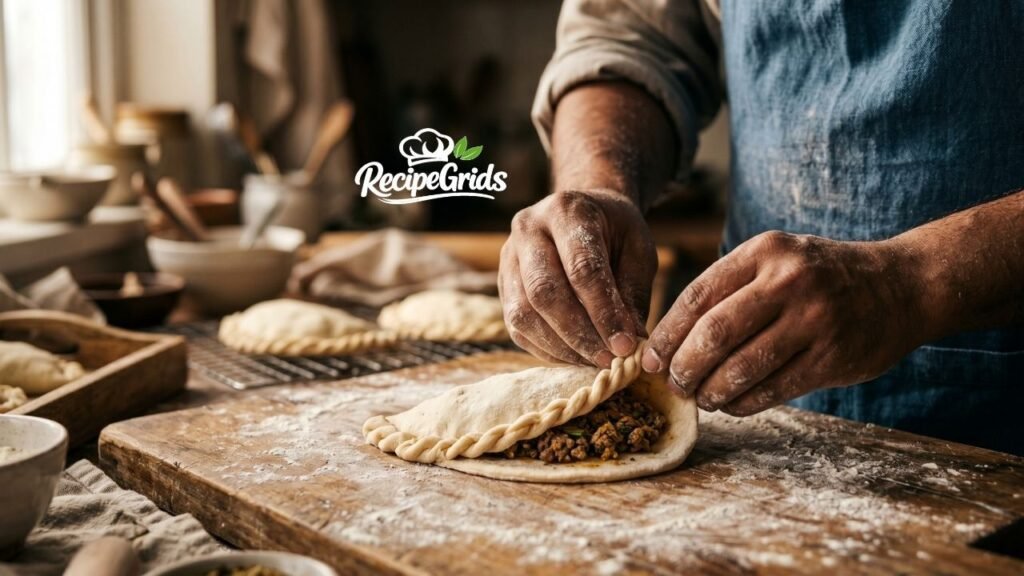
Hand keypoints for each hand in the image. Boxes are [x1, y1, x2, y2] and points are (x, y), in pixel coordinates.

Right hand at [499, 189, 657, 366]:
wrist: (581, 213)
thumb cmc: (616, 232)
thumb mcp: (638, 251)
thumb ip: (632, 294)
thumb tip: (630, 345)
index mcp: (567, 211)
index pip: (582, 268)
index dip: (604, 312)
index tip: (626, 345)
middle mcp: (528, 229)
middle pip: (545, 292)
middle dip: (579, 334)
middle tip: (610, 360)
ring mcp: (508, 257)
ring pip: (524, 313)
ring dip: (562, 347)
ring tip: (595, 361)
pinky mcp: (502, 284)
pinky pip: (517, 326)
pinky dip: (547, 349)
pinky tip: (576, 356)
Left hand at [643, 231, 924, 414]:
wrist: (902, 286)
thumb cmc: (820, 278)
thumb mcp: (775, 261)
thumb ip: (728, 291)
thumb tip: (668, 341)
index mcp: (764, 252)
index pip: (697, 296)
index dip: (667, 334)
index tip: (650, 359)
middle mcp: (788, 281)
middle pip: (714, 334)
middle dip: (684, 367)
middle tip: (674, 384)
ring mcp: (814, 320)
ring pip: (742, 367)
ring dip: (712, 391)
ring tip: (701, 397)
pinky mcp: (833, 357)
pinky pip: (774, 390)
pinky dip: (743, 404)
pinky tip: (732, 405)